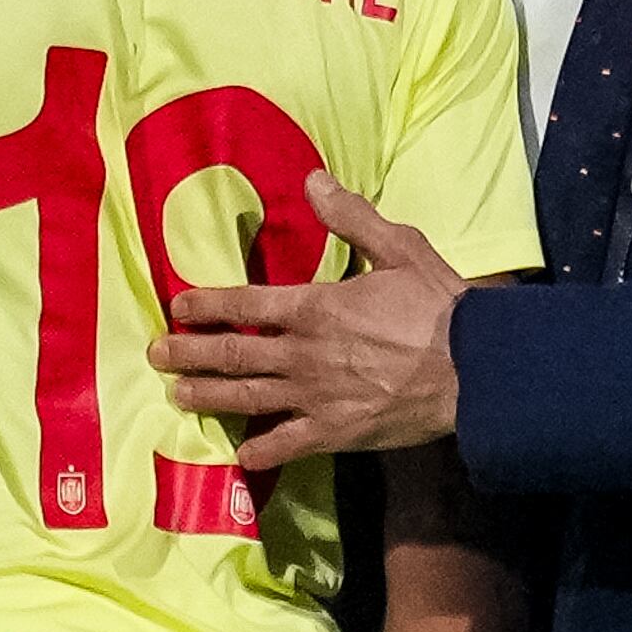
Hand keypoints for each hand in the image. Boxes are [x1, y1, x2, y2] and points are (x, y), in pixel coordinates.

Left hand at [149, 173, 468, 471]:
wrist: (475, 370)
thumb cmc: (439, 306)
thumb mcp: (399, 248)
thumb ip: (351, 217)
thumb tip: (313, 179)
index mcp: (315, 308)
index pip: (245, 306)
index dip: (206, 305)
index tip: (177, 306)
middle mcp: (304, 354)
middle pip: (234, 355)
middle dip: (190, 354)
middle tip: (157, 355)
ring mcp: (316, 397)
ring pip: (249, 399)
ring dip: (209, 397)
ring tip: (178, 396)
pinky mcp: (337, 432)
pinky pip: (288, 444)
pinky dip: (262, 449)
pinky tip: (241, 452)